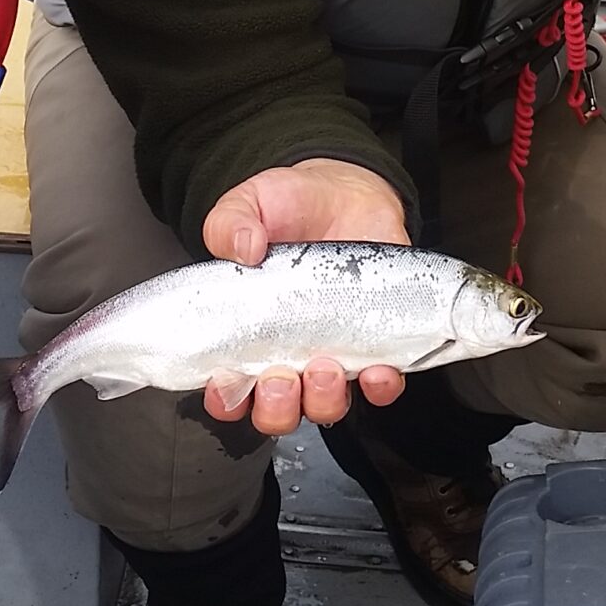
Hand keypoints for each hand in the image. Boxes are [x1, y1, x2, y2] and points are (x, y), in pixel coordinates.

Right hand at [198, 159, 410, 433]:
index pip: (228, 389)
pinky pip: (380, 384)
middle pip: (276, 412)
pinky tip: (378, 369)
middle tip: (280, 377)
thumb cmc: (287, 207)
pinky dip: (380, 386)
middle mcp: (288, 355)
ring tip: (325, 366)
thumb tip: (241, 248)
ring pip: (325, 406)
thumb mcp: (249, 203)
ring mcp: (333, 353)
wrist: (344, 193)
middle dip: (276, 406)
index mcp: (248, 334)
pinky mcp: (376, 344)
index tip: (229, 380)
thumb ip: (230, 222)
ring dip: (324, 399)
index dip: (226, 399)